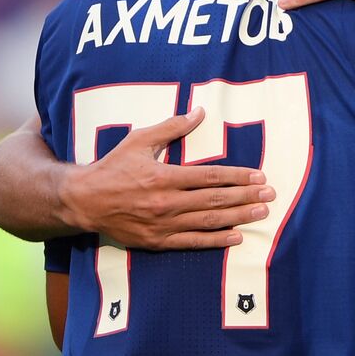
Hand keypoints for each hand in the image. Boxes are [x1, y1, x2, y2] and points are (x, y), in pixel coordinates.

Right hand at [59, 108, 274, 249]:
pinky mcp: (157, 241)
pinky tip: (236, 237)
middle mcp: (166, 202)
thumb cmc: (113, 167)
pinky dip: (215, 241)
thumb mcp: (139, 140)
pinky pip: (191, 242)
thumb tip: (199, 112)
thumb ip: (171, 127)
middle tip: (270, 196)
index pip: (210, 177)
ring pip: (207, 222)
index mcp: (164, 177)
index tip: (259, 177)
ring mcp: (162, 225)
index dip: (237, 177)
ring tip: (261, 214)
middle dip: (245, 198)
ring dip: (237, 218)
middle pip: (214, 201)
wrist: (84, 201)